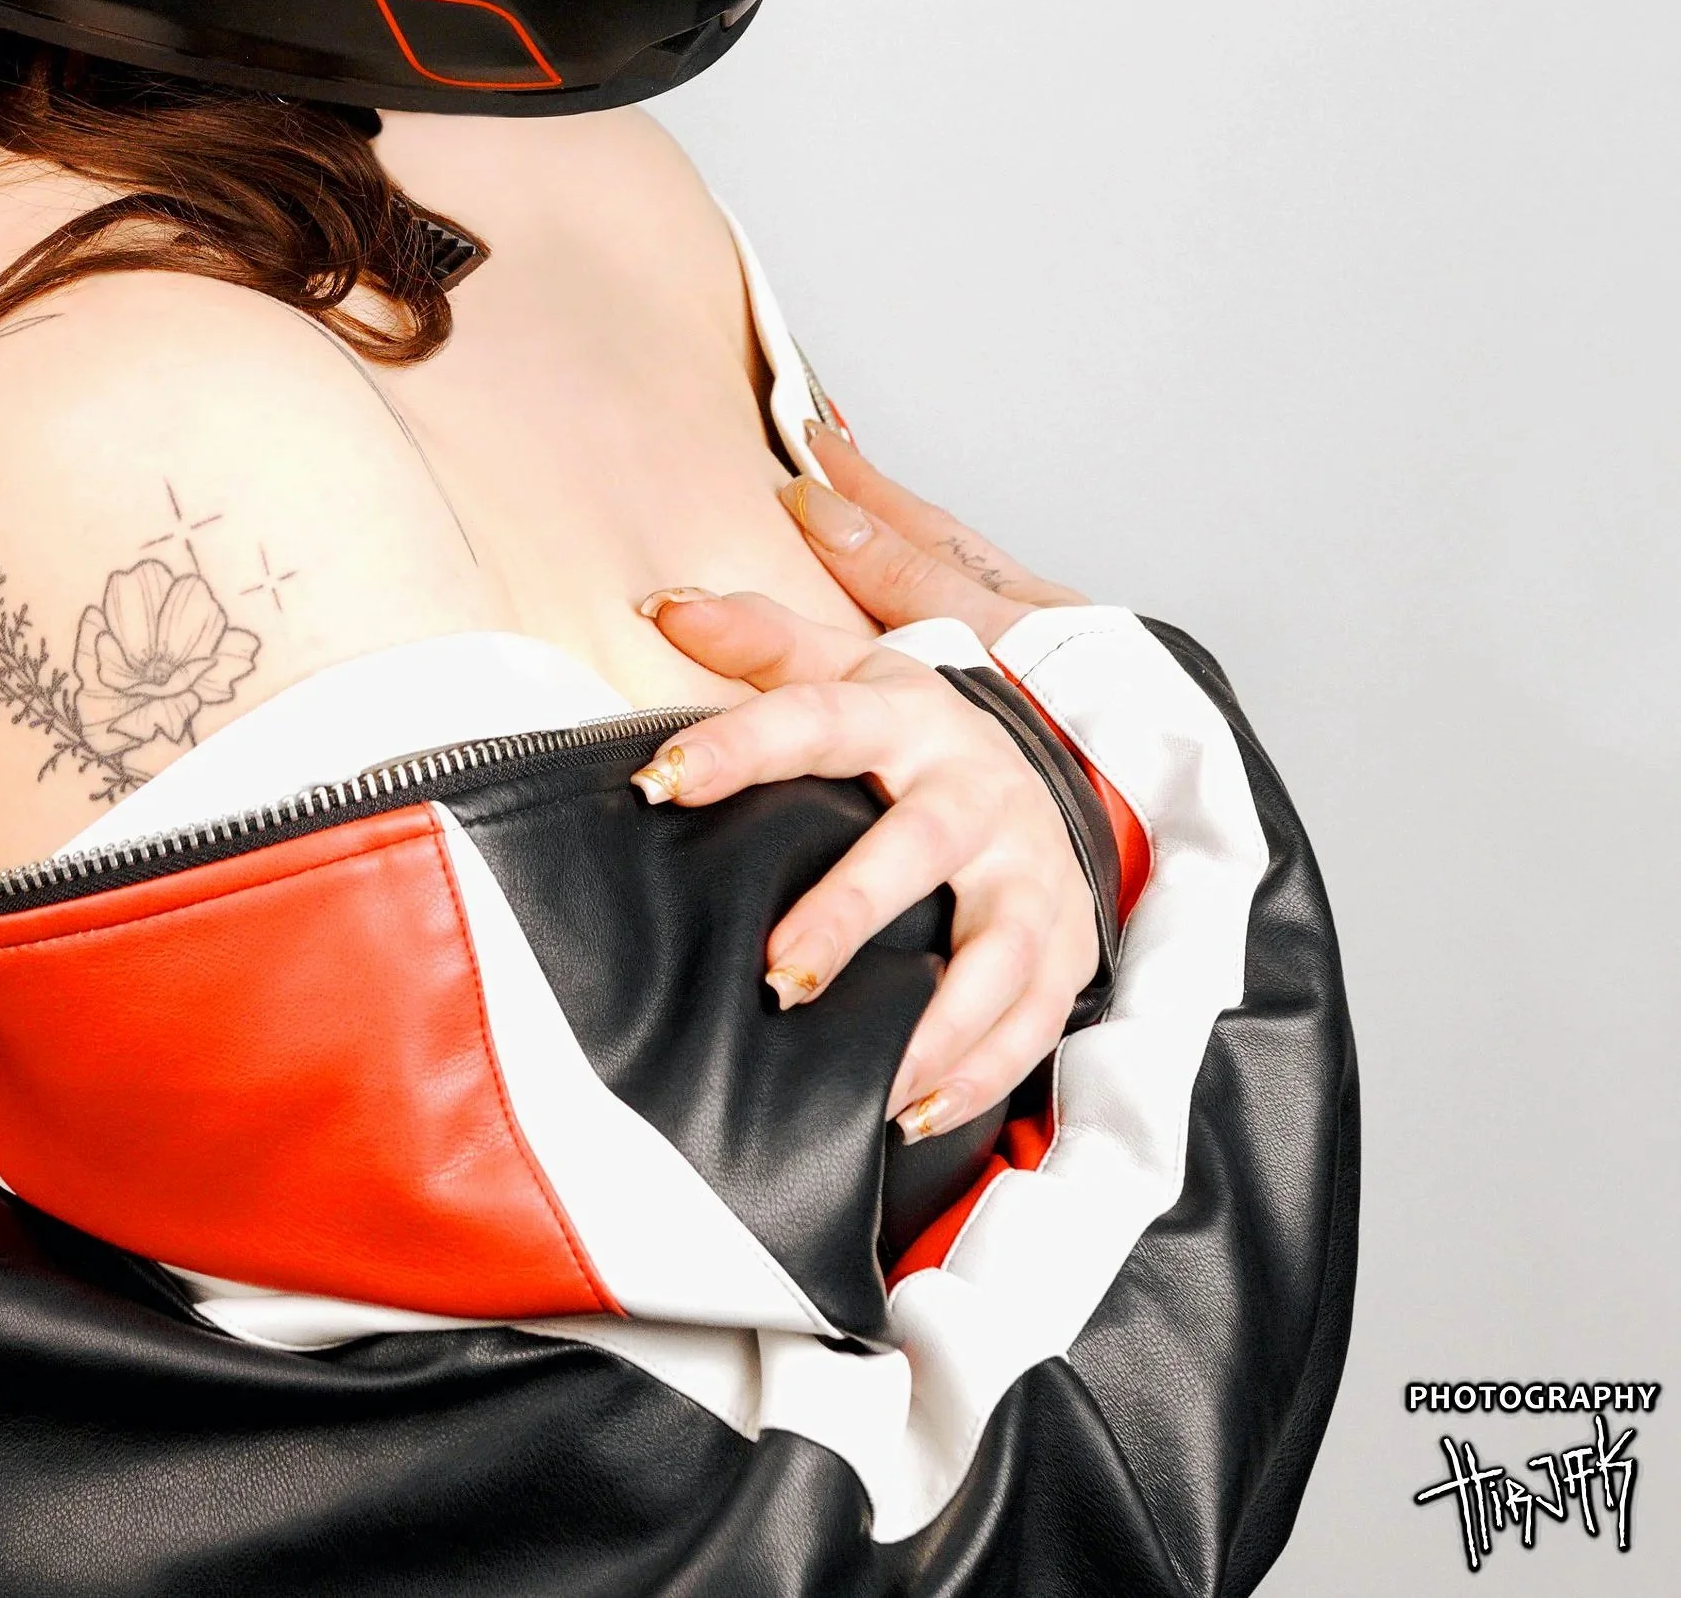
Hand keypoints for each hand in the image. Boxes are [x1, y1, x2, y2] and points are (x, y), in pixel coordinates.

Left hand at [632, 435, 1091, 1139]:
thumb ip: (758, 637)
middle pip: (916, 847)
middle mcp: (976, 790)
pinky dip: (981, 1073)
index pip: (816, 718)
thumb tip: (662, 606)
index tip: (657, 783)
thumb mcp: (846, 665)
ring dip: (936, 1020)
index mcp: (908, 715)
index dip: (738, 745)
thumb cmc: (912, 728)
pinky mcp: (1063, 943)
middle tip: (778, 977)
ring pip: (993, 951)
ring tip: (870, 1080)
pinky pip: (1033, 1019)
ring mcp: (1028, 872)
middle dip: (850, 913)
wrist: (1045, 765)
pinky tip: (916, 1113)